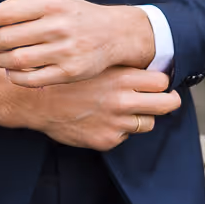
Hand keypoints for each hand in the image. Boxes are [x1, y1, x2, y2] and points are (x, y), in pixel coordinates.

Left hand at [0, 0, 155, 86]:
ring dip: (0, 60)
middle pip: (6, 38)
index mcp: (49, 3)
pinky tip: (13, 72)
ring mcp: (64, 50)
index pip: (5, 12)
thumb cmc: (72, 16)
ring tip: (0, 58)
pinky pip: (30, 80)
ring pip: (16, 60)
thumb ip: (16, 8)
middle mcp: (56, 26)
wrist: (113, 33)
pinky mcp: (69, 72)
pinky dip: (14, 77)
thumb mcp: (48, 2)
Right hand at [0, 63, 180, 151]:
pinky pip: (125, 136)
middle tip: (167, 100)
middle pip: (166, 104)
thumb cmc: (66, 77)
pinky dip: (119, 129)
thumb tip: (143, 65)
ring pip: (148, 122)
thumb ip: (119, 66)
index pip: (160, 80)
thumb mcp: (94, 63)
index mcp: (121, 77)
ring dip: (141, 116)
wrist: (35, 100)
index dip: (161, 81)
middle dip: (169, 101)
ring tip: (127, 109)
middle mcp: (122, 100)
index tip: (159, 83)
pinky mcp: (106, 140)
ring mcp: (116, 122)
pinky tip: (104, 119)